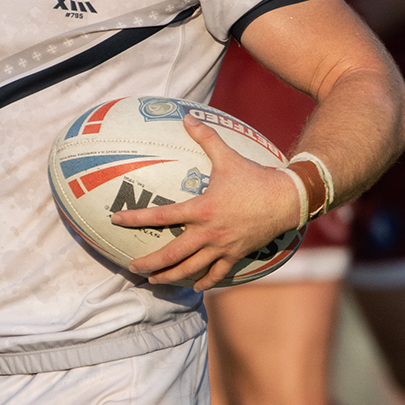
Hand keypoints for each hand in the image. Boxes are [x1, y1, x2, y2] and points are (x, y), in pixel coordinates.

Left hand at [111, 118, 301, 291]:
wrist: (287, 200)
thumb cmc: (255, 177)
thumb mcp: (228, 156)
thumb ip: (205, 137)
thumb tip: (187, 117)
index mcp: (202, 209)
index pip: (162, 216)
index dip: (136, 218)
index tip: (116, 219)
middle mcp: (208, 232)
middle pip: (172, 254)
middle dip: (149, 263)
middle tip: (132, 268)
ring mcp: (222, 247)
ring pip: (191, 269)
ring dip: (170, 277)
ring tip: (154, 281)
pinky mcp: (236, 255)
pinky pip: (217, 274)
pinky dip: (204, 282)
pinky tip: (194, 287)